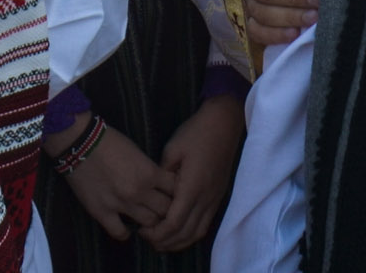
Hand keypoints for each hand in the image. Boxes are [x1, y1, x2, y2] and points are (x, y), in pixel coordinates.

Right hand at [58, 123, 174, 241]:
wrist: (79, 142)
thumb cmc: (110, 141)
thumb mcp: (138, 152)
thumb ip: (150, 170)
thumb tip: (161, 185)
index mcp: (149, 173)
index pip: (176, 191)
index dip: (177, 193)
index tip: (173, 194)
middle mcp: (138, 191)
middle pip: (165, 210)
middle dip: (167, 209)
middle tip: (163, 209)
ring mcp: (120, 204)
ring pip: (148, 223)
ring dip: (150, 222)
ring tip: (147, 219)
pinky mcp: (102, 212)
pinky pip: (120, 232)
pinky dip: (125, 233)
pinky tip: (126, 228)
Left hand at [139, 94, 246, 251]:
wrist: (224, 123)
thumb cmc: (196, 133)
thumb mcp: (172, 150)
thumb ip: (161, 175)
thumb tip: (153, 192)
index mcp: (192, 187)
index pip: (174, 222)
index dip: (158, 232)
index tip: (142, 230)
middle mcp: (206, 198)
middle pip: (185, 233)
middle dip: (165, 241)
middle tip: (147, 238)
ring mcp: (214, 199)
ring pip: (197, 232)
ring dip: (178, 241)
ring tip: (161, 240)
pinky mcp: (218, 197)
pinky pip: (205, 224)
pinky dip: (191, 234)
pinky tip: (179, 232)